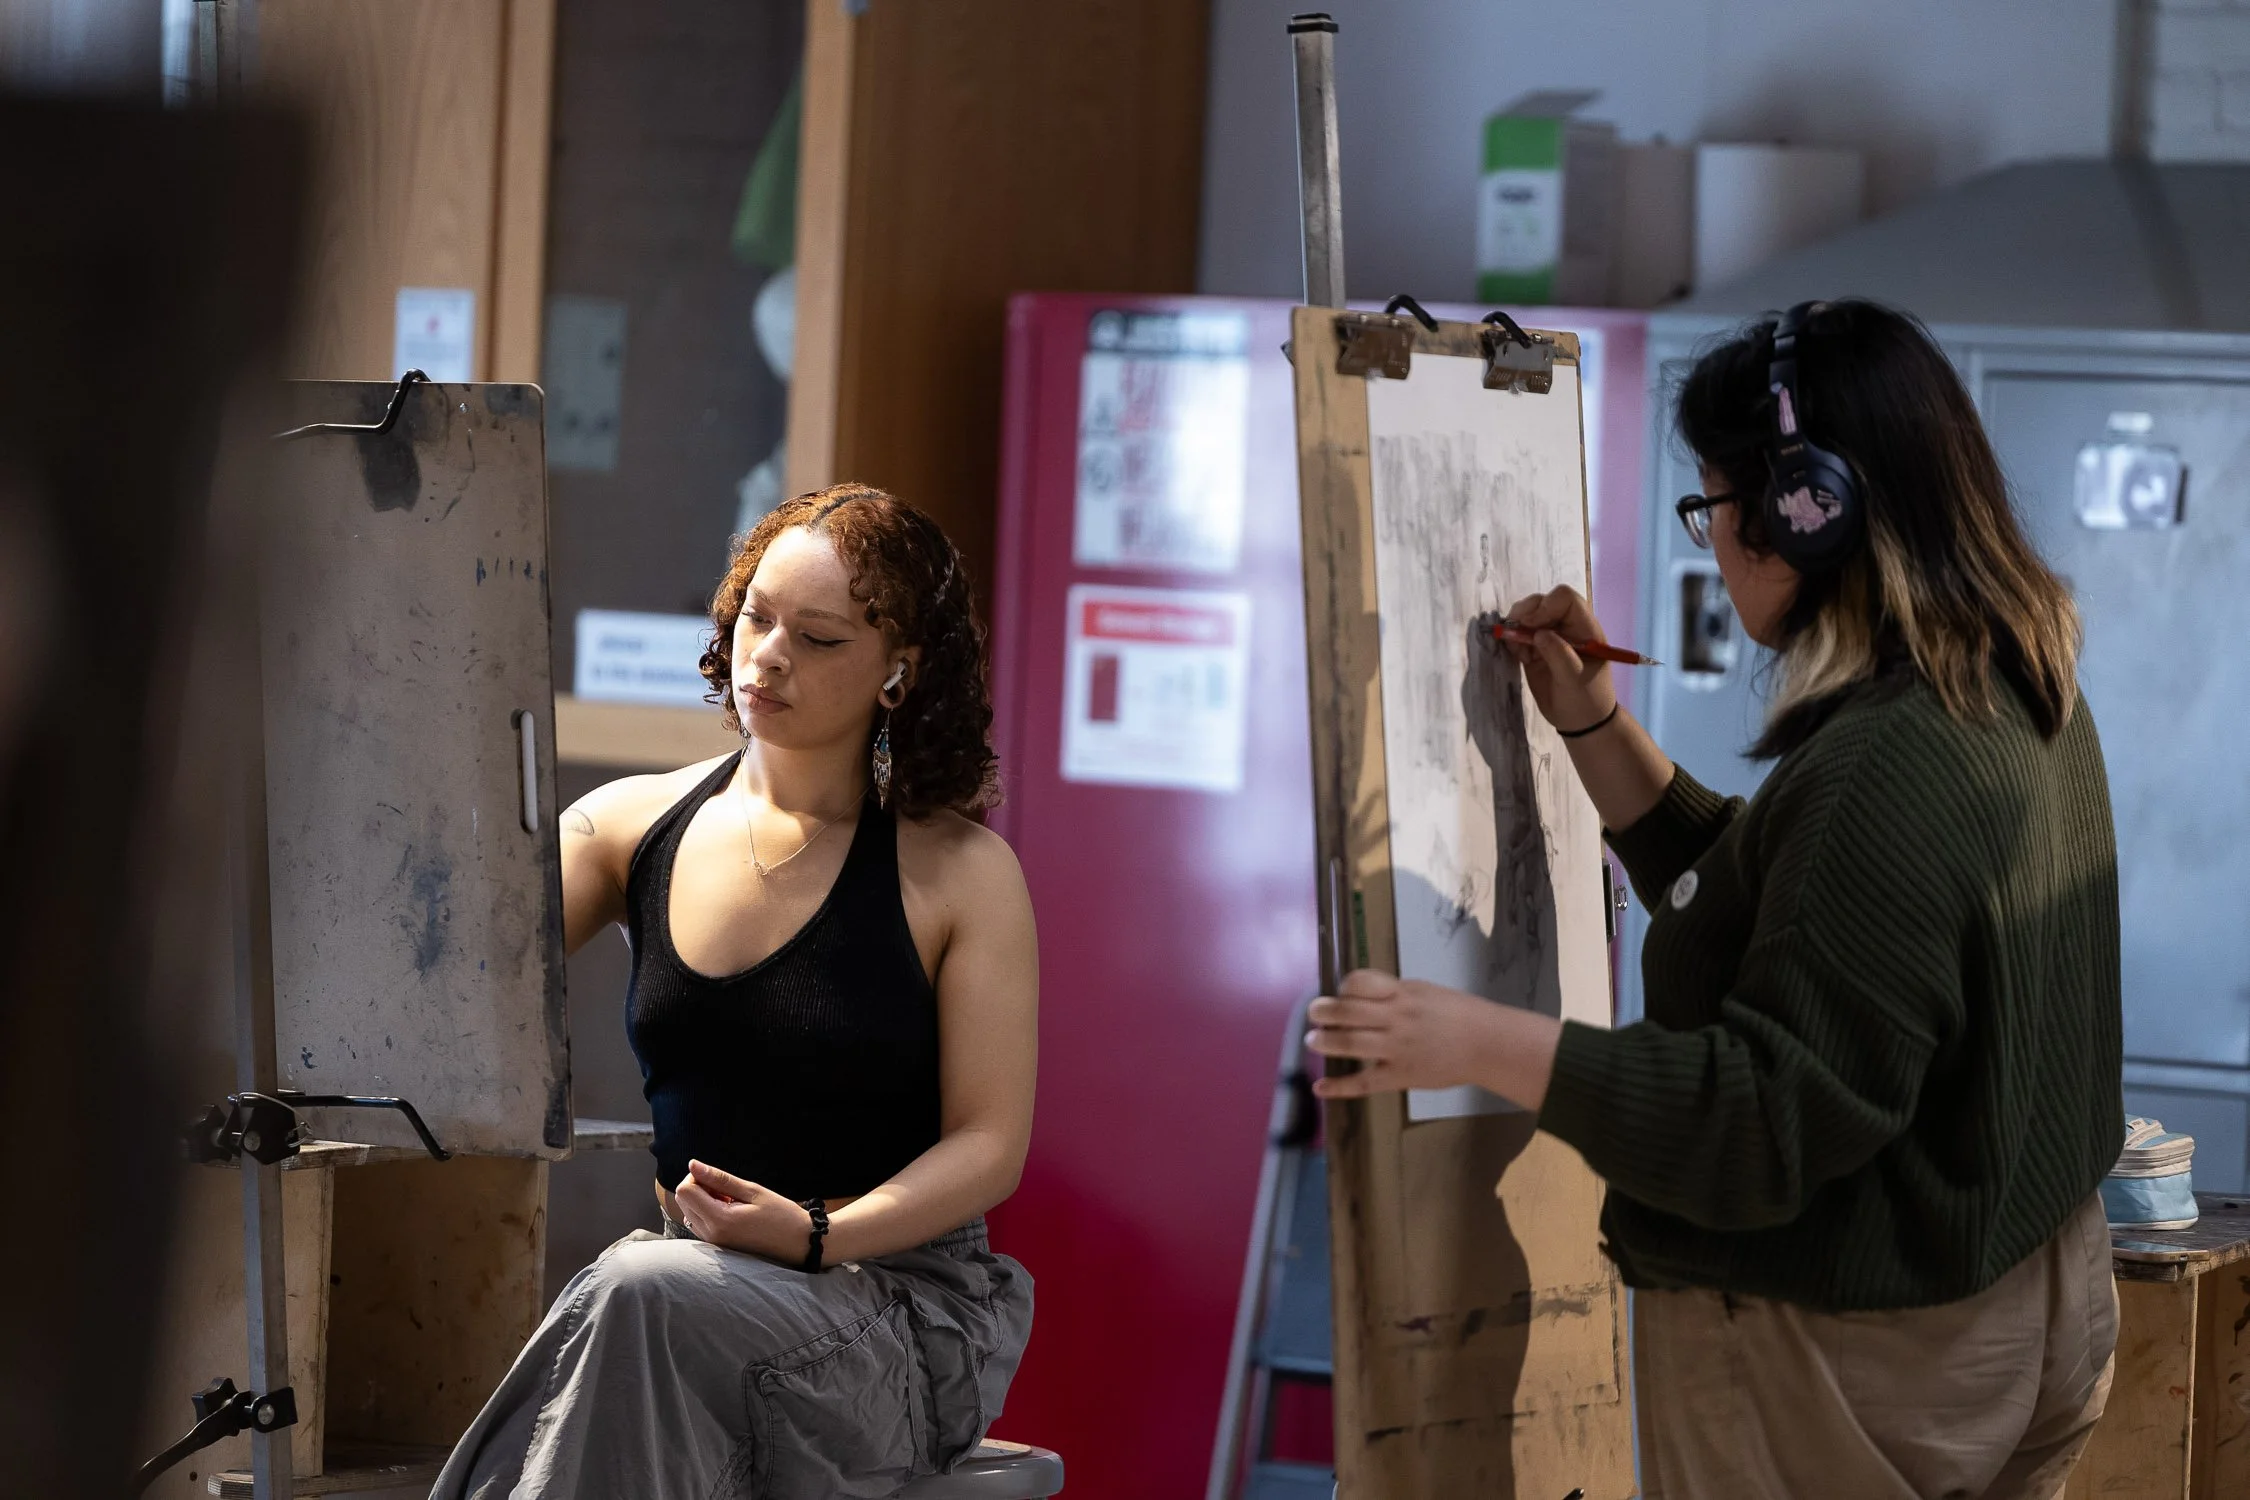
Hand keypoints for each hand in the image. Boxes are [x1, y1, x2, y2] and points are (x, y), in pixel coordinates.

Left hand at [674, 1160, 813, 1262]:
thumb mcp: (753, 1191)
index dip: (698, 1177)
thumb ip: (720, 1179)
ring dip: (704, 1200)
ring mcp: (712, 1242)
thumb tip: (693, 1164)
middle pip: (683, 1200)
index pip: (685, 1191)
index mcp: (719, 1220)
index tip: (721, 1180)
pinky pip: (699, 1221)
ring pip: (689, 1210)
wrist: (798, 1243)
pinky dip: (709, 1211)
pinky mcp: (716, 1245)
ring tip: (732, 1202)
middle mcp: (710, 1234)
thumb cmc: (781, 1215)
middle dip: (699, 1187)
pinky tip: (731, 1211)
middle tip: (728, 1190)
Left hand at [1307, 971, 1490, 1097]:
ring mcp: (1397, 1048)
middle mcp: (1396, 1018)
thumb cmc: (1458, 1014)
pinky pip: (1364, 1082)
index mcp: (1402, 993)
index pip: (1360, 983)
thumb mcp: (1425, 991)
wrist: (1487, 1044)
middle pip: (1348, 1012)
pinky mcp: (1401, 1076)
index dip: (1344, 987)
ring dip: (1325, 1041)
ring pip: (1351, 1044)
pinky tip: (1320, 1087)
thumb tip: (1362, 995)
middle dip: (1324, 1011)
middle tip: (1313, 1013)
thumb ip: (1394, 994)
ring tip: (1312, 1041)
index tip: (1340, 993)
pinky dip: (1339, 1086)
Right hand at [1501, 585, 1615, 735]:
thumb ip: (1559, 653)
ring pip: (1529, 616)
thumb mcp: (1574, 679)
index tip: (1531, 624)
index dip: (1546, 605)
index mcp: (1585, 628)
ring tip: (1514, 646)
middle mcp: (1567, 628)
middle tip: (1512, 629)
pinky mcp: (1535, 650)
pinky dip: (1512, 641)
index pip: (1566, 599)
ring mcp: (1551, 638)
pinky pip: (1519, 635)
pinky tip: (1516, 655)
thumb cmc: (1585, 700)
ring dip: (1516, 626)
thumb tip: (1539, 633)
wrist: (1580, 723)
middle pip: (1543, 602)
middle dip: (1526, 612)